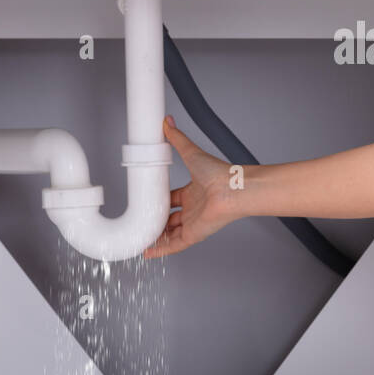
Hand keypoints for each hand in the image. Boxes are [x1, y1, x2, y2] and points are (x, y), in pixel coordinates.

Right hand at [143, 115, 240, 258]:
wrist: (233, 189)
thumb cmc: (219, 173)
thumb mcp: (191, 153)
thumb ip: (177, 139)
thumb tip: (167, 122)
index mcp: (193, 192)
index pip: (172, 199)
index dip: (160, 202)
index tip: (147, 202)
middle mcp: (193, 209)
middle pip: (170, 218)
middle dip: (156, 221)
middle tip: (141, 221)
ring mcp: (193, 223)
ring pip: (171, 233)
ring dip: (156, 236)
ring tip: (139, 238)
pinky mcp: (194, 234)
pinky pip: (174, 245)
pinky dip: (161, 250)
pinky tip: (148, 252)